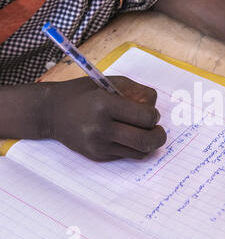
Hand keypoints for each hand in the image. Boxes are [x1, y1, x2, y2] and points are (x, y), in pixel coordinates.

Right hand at [41, 76, 166, 160]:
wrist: (51, 113)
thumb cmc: (85, 94)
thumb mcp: (110, 82)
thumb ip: (137, 92)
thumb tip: (155, 110)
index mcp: (104, 104)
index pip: (145, 117)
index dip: (154, 115)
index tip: (150, 112)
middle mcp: (101, 128)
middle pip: (146, 140)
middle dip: (159, 135)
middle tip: (157, 129)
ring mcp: (99, 145)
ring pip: (140, 152)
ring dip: (149, 143)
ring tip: (142, 132)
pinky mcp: (98, 156)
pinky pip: (128, 155)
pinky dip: (134, 147)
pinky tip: (126, 136)